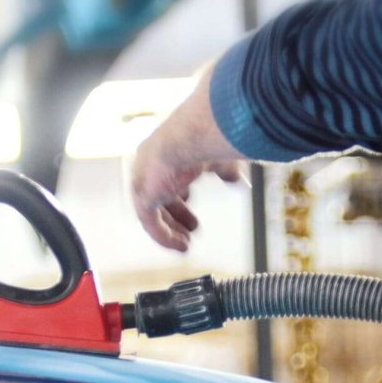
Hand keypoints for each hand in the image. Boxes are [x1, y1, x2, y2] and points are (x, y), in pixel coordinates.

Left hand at [131, 70, 245, 250]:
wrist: (188, 137)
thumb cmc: (201, 138)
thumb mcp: (217, 158)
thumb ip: (225, 171)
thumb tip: (238, 181)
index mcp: (165, 154)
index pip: (169, 178)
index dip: (181, 194)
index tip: (191, 205)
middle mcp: (150, 168)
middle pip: (161, 198)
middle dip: (176, 216)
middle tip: (190, 228)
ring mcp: (144, 183)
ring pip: (154, 214)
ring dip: (171, 229)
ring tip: (185, 243)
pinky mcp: (143, 198)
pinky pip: (150, 224)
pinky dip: (164, 237)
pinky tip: (179, 246)